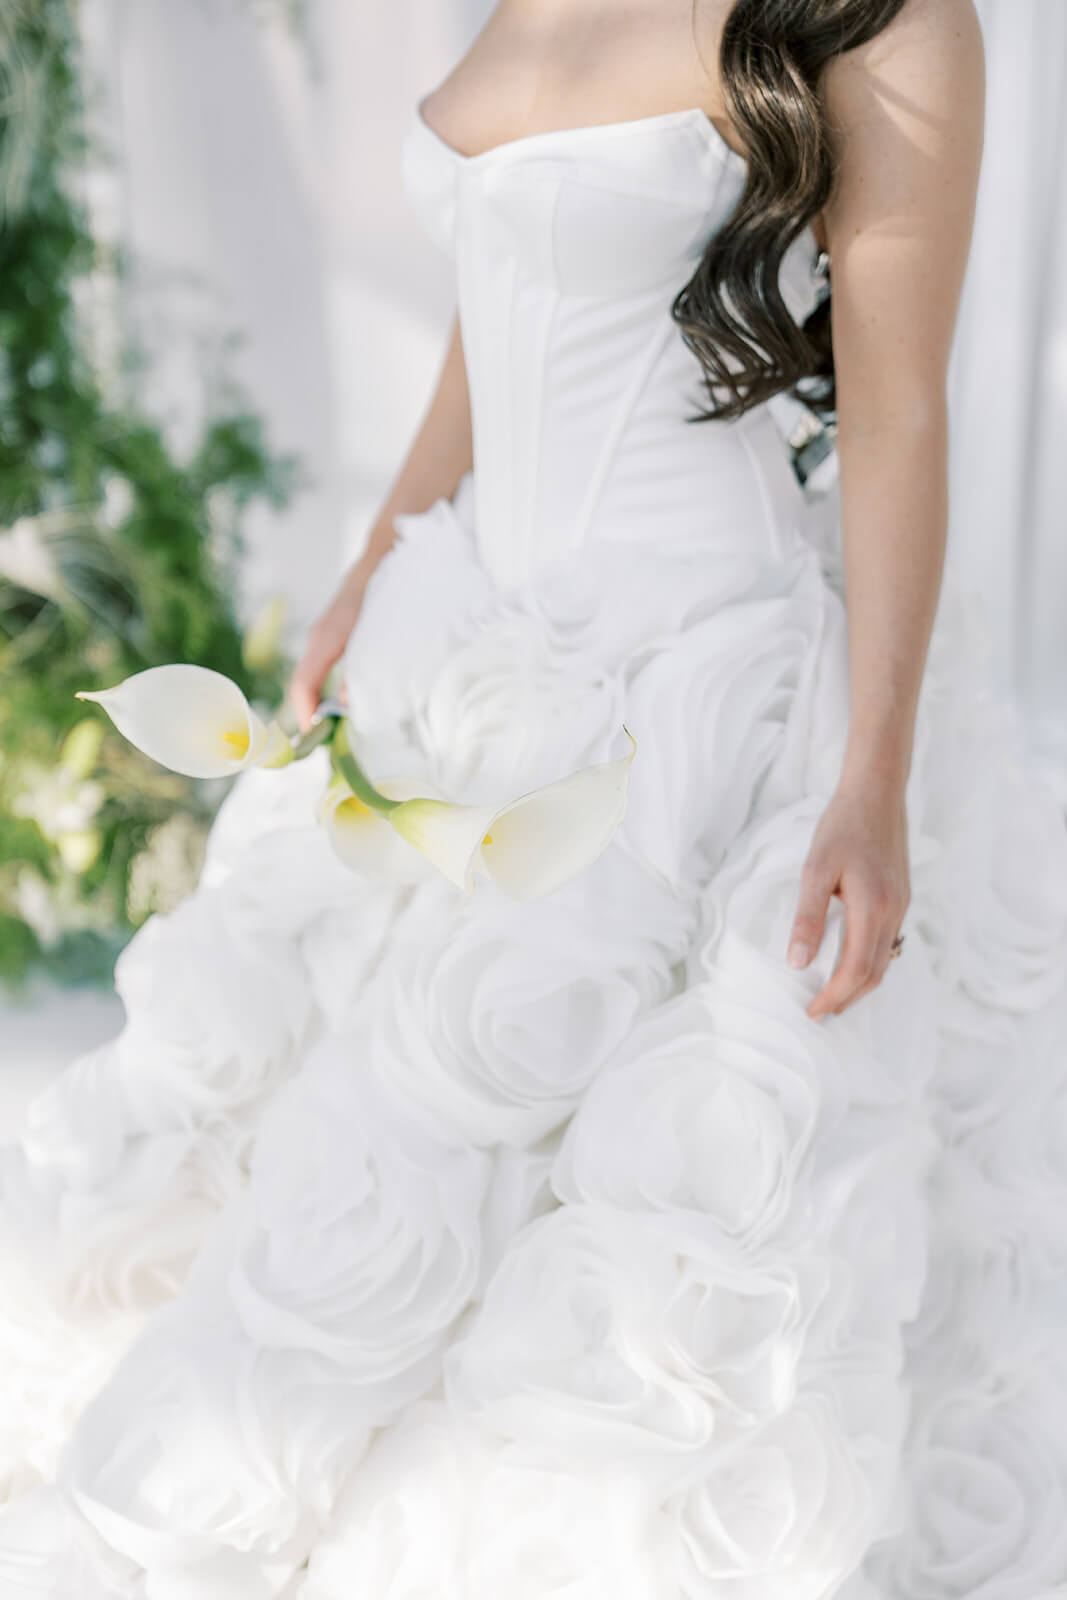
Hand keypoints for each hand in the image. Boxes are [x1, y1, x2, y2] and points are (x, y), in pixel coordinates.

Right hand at [287, 563, 370, 732]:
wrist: (385, 554)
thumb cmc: (384, 591)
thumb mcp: (378, 633)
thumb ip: (363, 668)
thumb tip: (349, 704)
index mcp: (326, 639)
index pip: (303, 685)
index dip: (306, 714)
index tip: (316, 737)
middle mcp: (318, 638)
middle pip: (304, 684)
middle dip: (312, 714)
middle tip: (325, 743)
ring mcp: (322, 635)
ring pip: (312, 675)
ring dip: (320, 701)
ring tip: (334, 727)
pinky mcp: (332, 634)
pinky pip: (321, 667)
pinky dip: (326, 687)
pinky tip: (343, 700)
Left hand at [787, 778, 909, 1019]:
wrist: (876, 794)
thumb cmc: (842, 827)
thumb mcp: (815, 870)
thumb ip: (808, 918)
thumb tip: (797, 963)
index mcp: (872, 908)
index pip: (856, 970)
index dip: (834, 996)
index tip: (812, 1011)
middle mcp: (892, 912)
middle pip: (874, 973)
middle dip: (848, 998)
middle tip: (820, 1012)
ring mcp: (901, 905)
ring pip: (885, 959)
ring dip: (860, 983)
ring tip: (833, 994)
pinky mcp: (900, 896)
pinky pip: (888, 941)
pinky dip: (870, 962)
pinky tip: (850, 960)